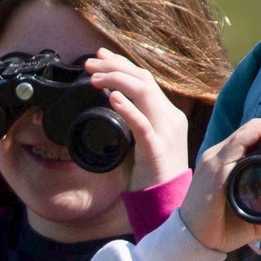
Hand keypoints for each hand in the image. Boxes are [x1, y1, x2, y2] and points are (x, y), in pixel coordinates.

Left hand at [81, 48, 190, 191]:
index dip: (122, 64)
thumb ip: (131, 123)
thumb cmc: (150, 175)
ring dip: (116, 81)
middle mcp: (170, 119)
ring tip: (94, 78)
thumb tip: (107, 104)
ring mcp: (166, 133)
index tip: (100, 56)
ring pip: (145, 94)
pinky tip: (113, 99)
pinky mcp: (157, 150)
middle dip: (115, 66)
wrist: (166, 204)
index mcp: (168, 115)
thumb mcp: (141, 141)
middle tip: (89, 63)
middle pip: (144, 80)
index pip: (146, 79)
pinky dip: (128, 109)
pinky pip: (143, 125)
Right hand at [177, 116, 260, 252]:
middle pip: (251, 131)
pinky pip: (239, 142)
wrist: (194, 243)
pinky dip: (259, 133)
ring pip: (247, 131)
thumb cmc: (219, 230)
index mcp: (225, 165)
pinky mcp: (215, 168)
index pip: (251, 139)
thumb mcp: (254, 221)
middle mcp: (218, 158)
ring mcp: (215, 161)